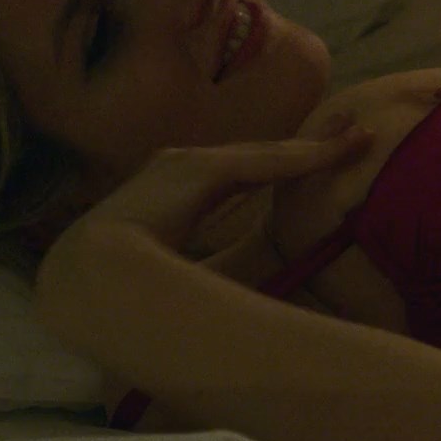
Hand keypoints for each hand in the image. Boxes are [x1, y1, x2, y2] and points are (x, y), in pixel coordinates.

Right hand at [56, 116, 372, 258]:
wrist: (84, 278)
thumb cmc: (114, 289)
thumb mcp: (171, 278)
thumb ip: (200, 279)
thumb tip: (224, 307)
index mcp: (167, 196)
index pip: (237, 177)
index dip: (277, 169)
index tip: (313, 162)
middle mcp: (176, 169)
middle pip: (257, 155)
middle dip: (305, 146)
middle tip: (351, 132)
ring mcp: (183, 165)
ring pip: (265, 156)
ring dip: (315, 146)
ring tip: (356, 135)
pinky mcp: (195, 170)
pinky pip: (262, 163)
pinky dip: (302, 158)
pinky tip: (336, 151)